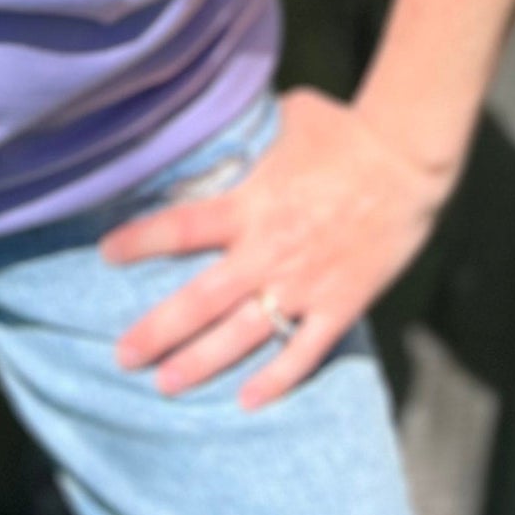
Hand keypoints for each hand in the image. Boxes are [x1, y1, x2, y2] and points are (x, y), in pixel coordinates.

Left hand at [100, 88, 453, 410]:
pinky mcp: (339, 304)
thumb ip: (262, 129)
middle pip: (200, 300)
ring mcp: (303, 284)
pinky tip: (247, 401)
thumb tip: (247, 113)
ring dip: (200, 362)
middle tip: (122, 356)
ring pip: (242, 335)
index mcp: (251, 204)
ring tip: (165, 384)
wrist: (407, 161)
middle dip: (158, 331)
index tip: (107, 253)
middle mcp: (268, 250)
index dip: (140, 241)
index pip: (181, 228)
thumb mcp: (293, 117)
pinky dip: (275, 380)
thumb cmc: (347, 131)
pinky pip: (302, 352)